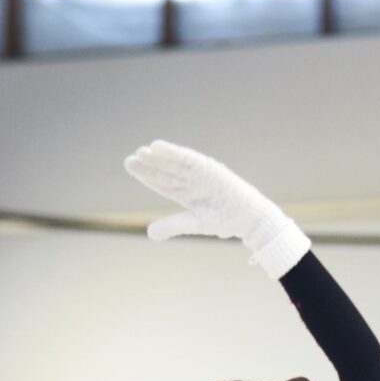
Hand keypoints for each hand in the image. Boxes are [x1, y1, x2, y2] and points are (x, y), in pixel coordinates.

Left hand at [124, 140, 310, 278]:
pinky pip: (187, 157)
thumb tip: (149, 233)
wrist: (249, 219)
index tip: (132, 166)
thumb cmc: (225, 221)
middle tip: (130, 159)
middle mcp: (192, 180)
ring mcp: (200, 173)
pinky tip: (156, 147)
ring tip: (142, 151)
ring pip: (174, 163)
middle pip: (166, 170)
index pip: (163, 182)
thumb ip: (172, 225)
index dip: (147, 175)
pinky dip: (172, 152)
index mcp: (188, 193)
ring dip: (158, 156)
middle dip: (149, 165)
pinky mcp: (209, 168)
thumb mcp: (194, 223)